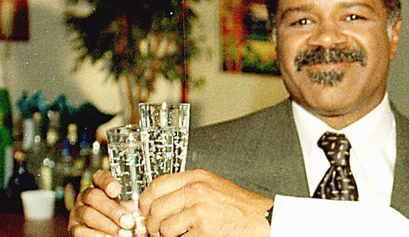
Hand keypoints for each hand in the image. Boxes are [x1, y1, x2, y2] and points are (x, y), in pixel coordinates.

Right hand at [68, 170, 135, 236]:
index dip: (107, 182)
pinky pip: (82, 231)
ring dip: (108, 225)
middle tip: (129, 222)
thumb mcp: (125, 208)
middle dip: (113, 210)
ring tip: (123, 233)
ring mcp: (77, 212)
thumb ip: (130, 206)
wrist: (106, 233)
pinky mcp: (74, 229)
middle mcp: (85, 197)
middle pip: (94, 196)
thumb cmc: (118, 217)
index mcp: (99, 186)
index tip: (117, 190)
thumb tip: (139, 211)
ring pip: (88, 215)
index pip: (100, 177)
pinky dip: (98, 235)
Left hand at [139, 169, 272, 236]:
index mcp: (198, 178)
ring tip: (181, 235)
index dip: (145, 200)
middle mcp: (197, 191)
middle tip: (159, 230)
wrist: (263, 220)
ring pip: (163, 229)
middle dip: (153, 224)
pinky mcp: (203, 231)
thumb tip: (157, 202)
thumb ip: (187, 190)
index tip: (144, 210)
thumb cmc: (241, 206)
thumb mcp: (213, 187)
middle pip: (155, 208)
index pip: (156, 185)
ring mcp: (199, 212)